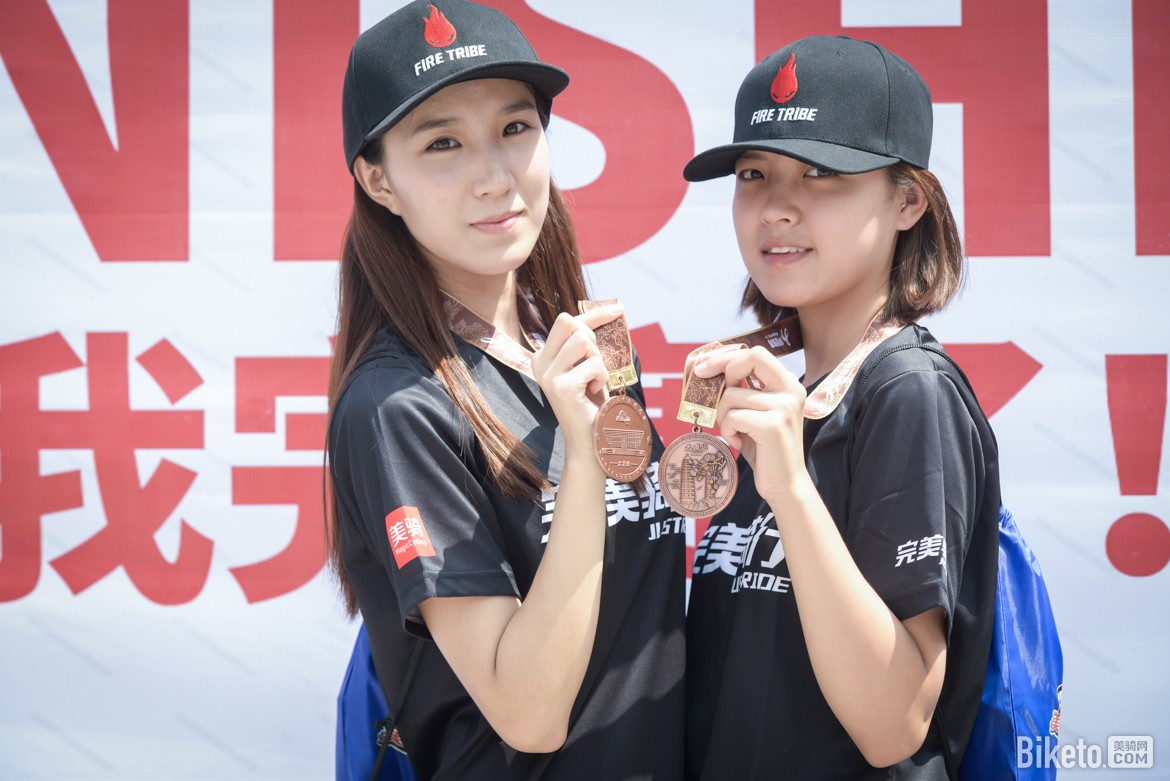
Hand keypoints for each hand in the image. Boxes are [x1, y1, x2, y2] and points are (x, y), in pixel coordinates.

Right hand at [530, 304, 621, 453]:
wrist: (589, 440)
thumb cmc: (591, 403)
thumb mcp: (587, 366)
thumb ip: (588, 342)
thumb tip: (613, 309)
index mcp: (543, 356)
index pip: (567, 321)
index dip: (594, 315)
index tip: (618, 309)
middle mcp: (539, 363)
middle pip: (571, 324)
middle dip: (592, 339)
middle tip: (594, 366)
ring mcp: (548, 375)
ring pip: (583, 342)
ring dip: (598, 361)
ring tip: (593, 381)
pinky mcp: (562, 387)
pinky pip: (595, 364)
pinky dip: (602, 378)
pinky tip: (593, 393)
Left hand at [694, 345, 809, 502]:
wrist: (785, 483)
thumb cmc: (764, 447)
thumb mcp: (754, 412)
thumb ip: (742, 390)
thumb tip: (708, 370)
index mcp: (787, 383)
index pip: (756, 353)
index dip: (727, 357)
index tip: (705, 368)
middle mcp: (790, 390)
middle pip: (750, 358)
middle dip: (722, 369)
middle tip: (710, 391)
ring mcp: (784, 407)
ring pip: (732, 395)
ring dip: (722, 416)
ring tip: (733, 432)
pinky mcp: (773, 426)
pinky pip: (733, 417)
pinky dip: (728, 431)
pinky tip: (738, 443)